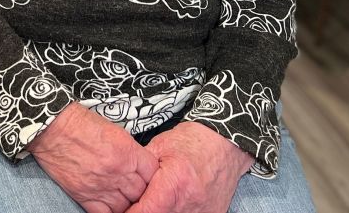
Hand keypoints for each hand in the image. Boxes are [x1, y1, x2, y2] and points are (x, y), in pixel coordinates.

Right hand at [27, 102, 157, 212]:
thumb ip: (131, 152)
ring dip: (128, 204)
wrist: (52, 127)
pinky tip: (111, 206)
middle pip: (142, 193)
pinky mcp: (85, 196)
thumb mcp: (114, 131)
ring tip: (125, 199)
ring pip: (127, 208)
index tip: (149, 177)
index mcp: (128, 153)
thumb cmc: (81, 124)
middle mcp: (119, 172)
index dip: (153, 177)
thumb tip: (139, 166)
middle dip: (142, 192)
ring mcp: (102, 187)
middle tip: (137, 189)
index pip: (154, 174)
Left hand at [127, 122, 254, 212]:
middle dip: (145, 212)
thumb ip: (142, 169)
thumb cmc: (192, 142)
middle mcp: (190, 203)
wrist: (225, 144)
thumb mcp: (159, 147)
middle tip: (138, 204)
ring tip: (156, 201)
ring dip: (162, 212)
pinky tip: (173, 204)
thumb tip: (125, 185)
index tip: (122, 210)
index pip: (146, 212)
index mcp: (174, 183)